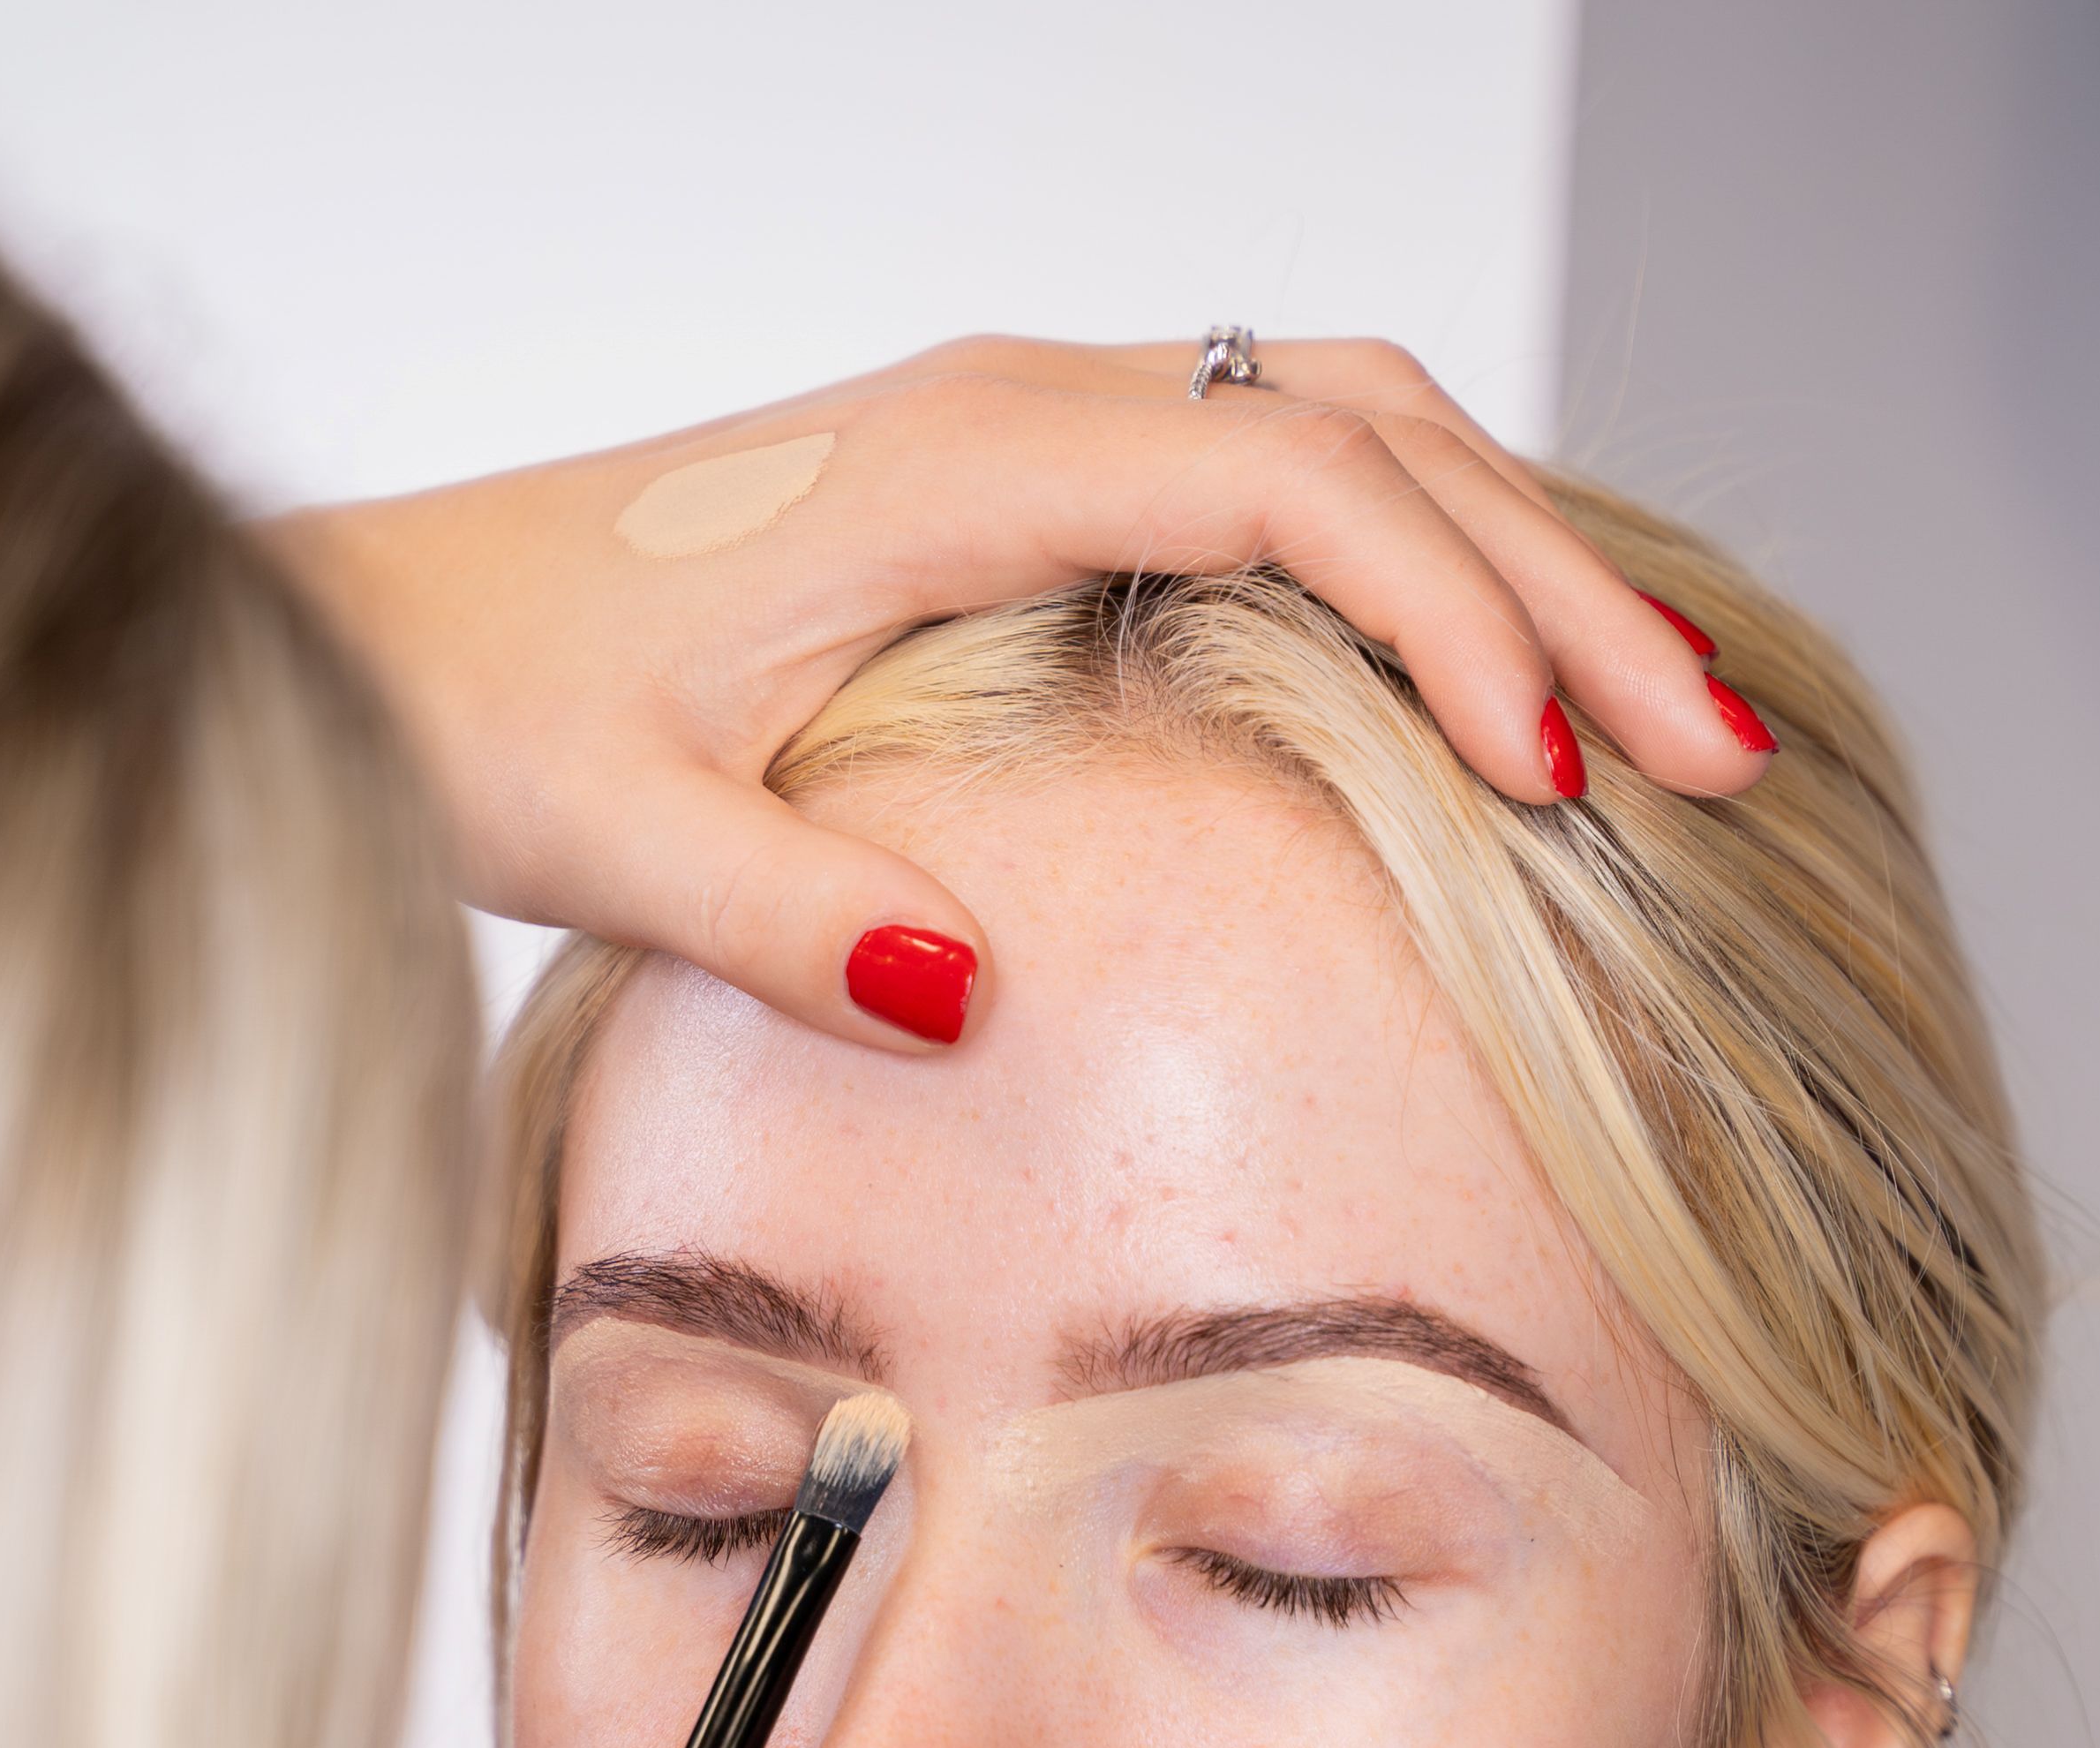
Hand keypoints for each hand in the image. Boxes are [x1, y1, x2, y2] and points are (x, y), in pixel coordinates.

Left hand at [261, 333, 1772, 1051]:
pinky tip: (1500, 693)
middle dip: (1567, 586)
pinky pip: (1284, 477)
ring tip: (1670, 727)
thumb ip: (786, 919)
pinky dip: (1423, 561)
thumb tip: (970, 993)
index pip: (1292, 484)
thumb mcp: (609, 835)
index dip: (1449, 615)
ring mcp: (1037, 427)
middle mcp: (1022, 402)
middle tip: (1719, 757)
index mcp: (960, 457)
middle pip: (1379, 430)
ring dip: (1522, 563)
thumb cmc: (487, 709)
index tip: (1548, 778)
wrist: (380, 633)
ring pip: (1356, 432)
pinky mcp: (1031, 483)